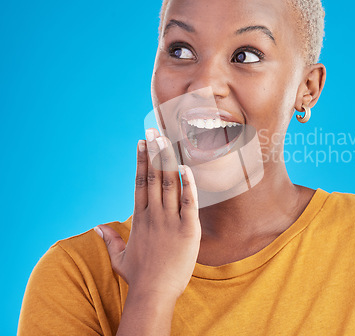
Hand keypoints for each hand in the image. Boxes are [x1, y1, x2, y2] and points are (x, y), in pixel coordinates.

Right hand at [95, 128, 200, 299]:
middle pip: (154, 177)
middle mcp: (154, 215)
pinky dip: (189, 184)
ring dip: (168, 160)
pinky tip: (187, 167)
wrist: (154, 294)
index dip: (141, 161)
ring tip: (167, 139)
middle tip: (155, 129)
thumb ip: (110, 239)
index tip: (141, 143)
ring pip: (169, 184)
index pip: (139, 182)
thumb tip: (96, 227)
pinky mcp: (188, 230)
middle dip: (155, 151)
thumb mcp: (119, 257)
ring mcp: (170, 221)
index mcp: (140, 218)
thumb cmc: (139, 277)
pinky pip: (189, 202)